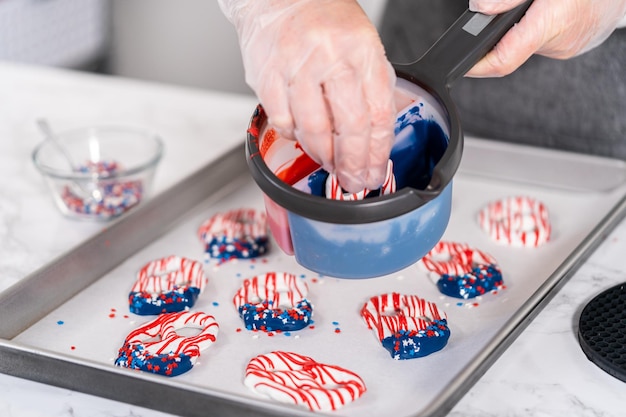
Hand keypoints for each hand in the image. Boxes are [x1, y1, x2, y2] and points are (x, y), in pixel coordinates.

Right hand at [219, 0, 396, 191]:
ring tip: (331, 164)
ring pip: (313, 130)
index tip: (375, 171)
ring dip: (324, 156)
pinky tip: (303, 138)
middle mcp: (330, 57)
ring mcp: (296, 67)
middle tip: (354, 181)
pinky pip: (283, 122)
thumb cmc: (323, 18)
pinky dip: (295, 137)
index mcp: (363, 49)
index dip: (378, 151)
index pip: (378, 113)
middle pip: (348, 127)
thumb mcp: (363, 43)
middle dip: (353, 164)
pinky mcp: (266, 76)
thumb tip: (378, 134)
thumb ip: (373, 85)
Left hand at [467, 0, 625, 76]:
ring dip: (520, 26)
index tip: (459, 65)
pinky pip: (543, 39)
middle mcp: (559, 42)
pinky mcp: (572, 45)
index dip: (475, 66)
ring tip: (536, 4)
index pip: (502, 60)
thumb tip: (480, 10)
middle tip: (507, 8)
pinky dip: (536, 26)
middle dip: (500, 31)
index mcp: (552, 23)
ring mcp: (567, 46)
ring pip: (527, 41)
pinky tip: (547, 9)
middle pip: (511, 46)